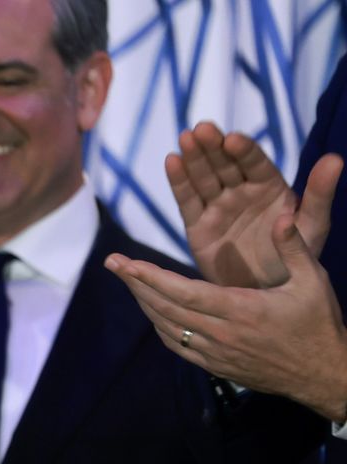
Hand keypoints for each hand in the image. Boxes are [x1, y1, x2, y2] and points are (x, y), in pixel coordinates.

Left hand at [106, 216, 346, 423]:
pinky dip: (159, 325)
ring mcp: (215, 353)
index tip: (126, 263)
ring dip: (143, 303)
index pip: (183, 292)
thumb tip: (281, 215)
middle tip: (113, 263)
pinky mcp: (214, 366)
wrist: (323, 374)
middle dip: (135, 284)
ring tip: (127, 280)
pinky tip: (151, 310)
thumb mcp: (314, 281)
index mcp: (241, 310)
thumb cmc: (319, 324)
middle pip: (165, 308)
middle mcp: (221, 334)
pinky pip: (177, 345)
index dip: (151, 277)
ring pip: (166, 327)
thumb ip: (294, 247)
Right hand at [167, 121, 339, 287]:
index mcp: (270, 187)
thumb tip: (335, 158)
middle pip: (225, 164)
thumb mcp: (313, 227)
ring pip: (204, 177)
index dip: (244, 150)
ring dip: (193, 157)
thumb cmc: (294, 261)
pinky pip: (187, 201)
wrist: (265, 294)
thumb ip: (319, 193)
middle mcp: (242, 191)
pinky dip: (179, 182)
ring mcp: (218, 207)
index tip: (233, 138)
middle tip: (202, 128)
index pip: (255, 163)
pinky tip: (172, 161)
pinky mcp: (197, 225)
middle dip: (213, 146)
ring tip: (185, 138)